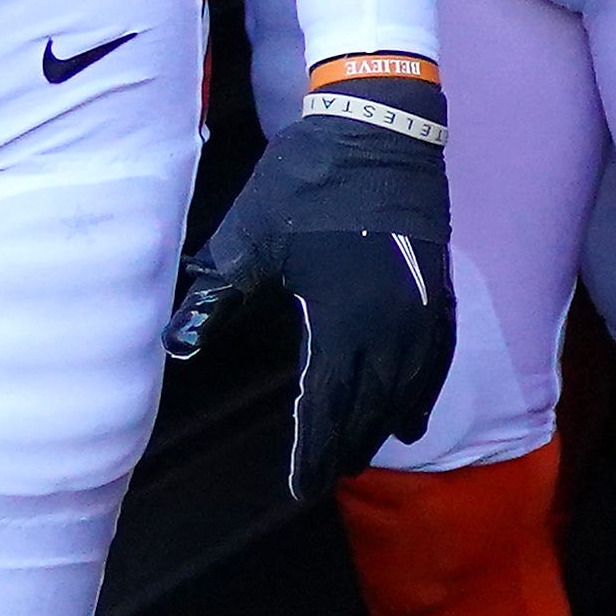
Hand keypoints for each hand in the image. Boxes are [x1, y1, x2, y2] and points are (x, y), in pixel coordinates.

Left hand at [170, 59, 457, 502]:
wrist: (378, 128)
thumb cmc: (306, 183)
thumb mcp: (251, 241)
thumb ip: (218, 299)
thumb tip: (176, 346)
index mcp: (343, 319)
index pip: (328, 406)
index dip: (313, 451)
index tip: (300, 487)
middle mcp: (391, 325)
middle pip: (371, 408)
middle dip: (346, 448)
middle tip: (324, 480)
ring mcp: (423, 308)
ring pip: (408, 389)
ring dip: (383, 426)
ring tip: (361, 456)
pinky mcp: (439, 289)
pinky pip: (437, 359)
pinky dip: (423, 393)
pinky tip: (412, 415)